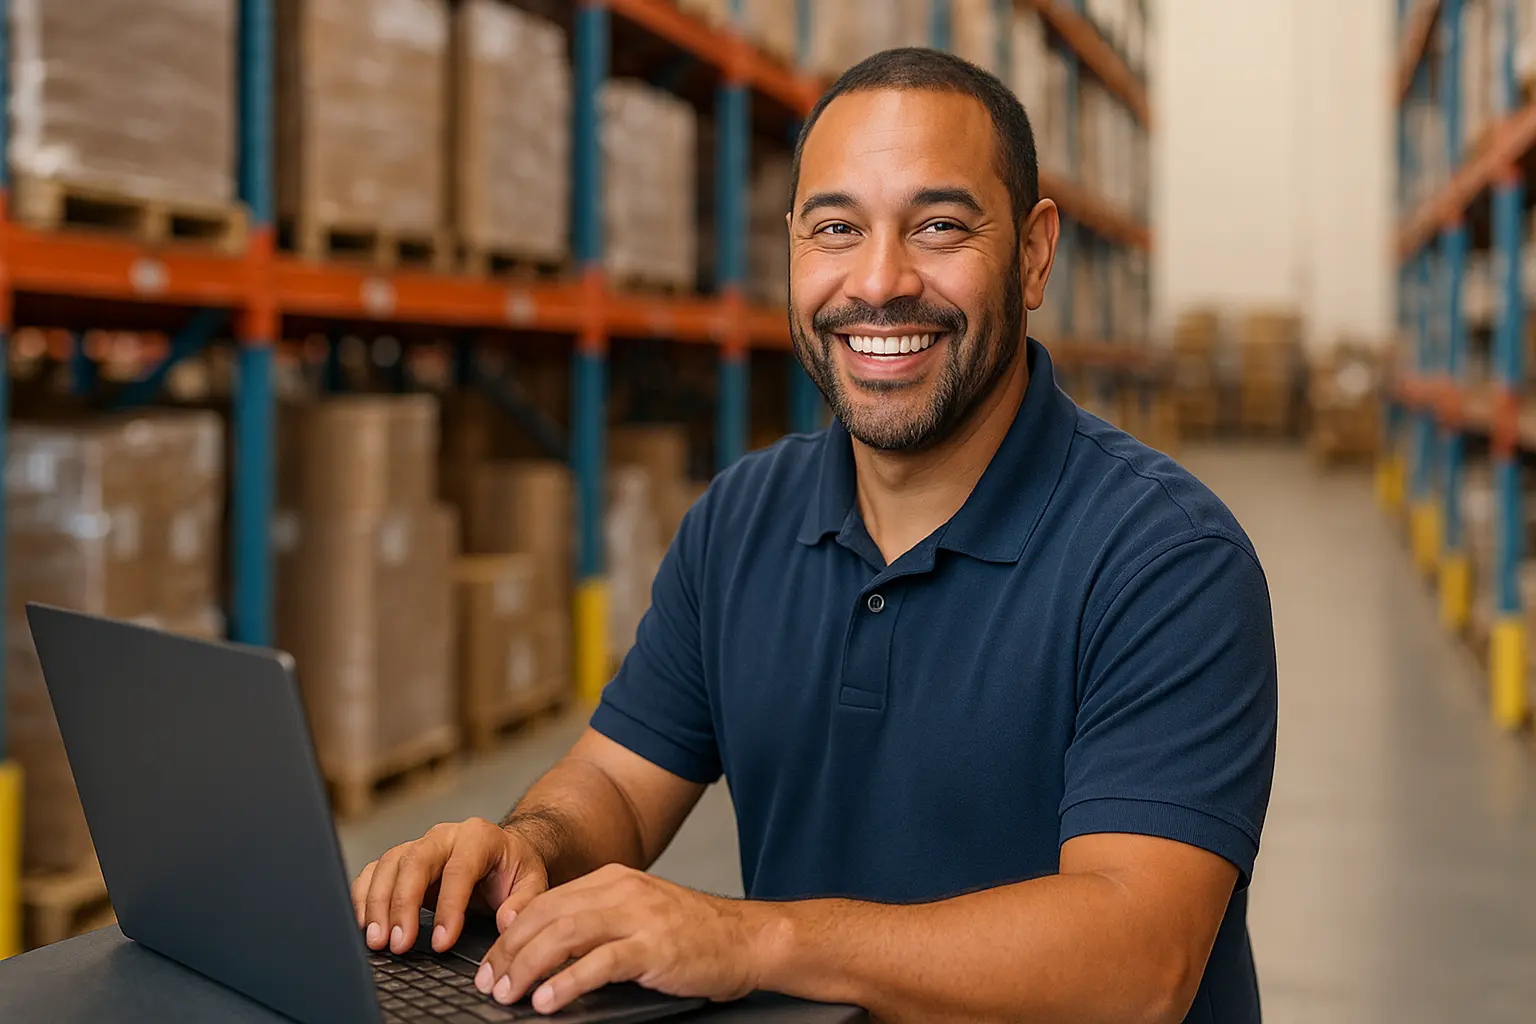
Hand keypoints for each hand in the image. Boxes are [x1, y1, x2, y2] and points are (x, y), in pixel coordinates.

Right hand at [352, 818, 549, 954]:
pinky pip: (374, 871)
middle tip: (398, 944)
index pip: (458, 870)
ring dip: (378, 904)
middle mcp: (444, 836)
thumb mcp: (532, 882)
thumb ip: (523, 902)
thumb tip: (506, 922)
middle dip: (402, 905)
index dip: (448, 907)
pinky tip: (363, 925)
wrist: (502, 853)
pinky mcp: (400, 859)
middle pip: (414, 862)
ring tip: (377, 942)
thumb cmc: (514, 870)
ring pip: (389, 865)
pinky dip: (363, 897)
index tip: (441, 943)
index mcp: (479, 837)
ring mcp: (419, 845)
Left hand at [474, 863, 773, 1013]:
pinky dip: (567, 983)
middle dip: (510, 952)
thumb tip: (547, 953)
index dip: (512, 935)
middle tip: (490, 984)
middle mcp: (622, 891)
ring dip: (529, 967)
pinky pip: (600, 963)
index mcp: (613, 880)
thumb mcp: (640, 915)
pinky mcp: (655, 947)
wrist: (748, 939)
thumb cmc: (693, 936)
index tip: (492, 964)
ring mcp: (639, 917)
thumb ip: (598, 923)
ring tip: (509, 994)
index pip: (546, 903)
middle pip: (547, 917)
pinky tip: (548, 1001)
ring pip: (565, 935)